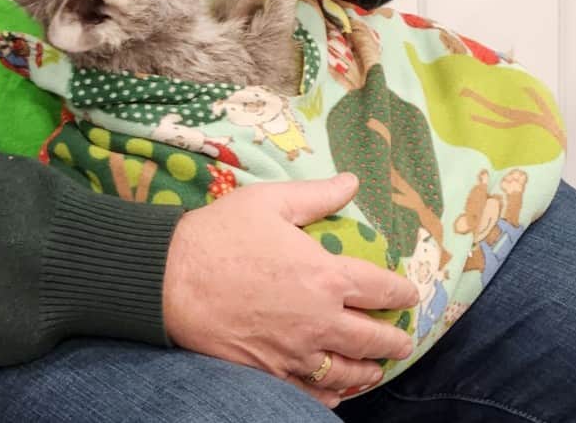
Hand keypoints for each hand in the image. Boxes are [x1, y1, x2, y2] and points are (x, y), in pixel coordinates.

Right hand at [162, 174, 417, 407]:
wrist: (166, 278)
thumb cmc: (219, 234)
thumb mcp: (271, 201)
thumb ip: (318, 195)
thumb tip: (352, 181)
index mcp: (326, 275)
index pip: (381, 289)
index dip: (401, 292)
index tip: (410, 295)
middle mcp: (318, 318)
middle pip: (372, 337)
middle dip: (394, 340)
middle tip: (403, 340)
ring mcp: (294, 350)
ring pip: (344, 370)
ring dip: (367, 370)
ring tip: (375, 369)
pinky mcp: (267, 371)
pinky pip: (308, 390)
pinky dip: (328, 394)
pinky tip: (334, 391)